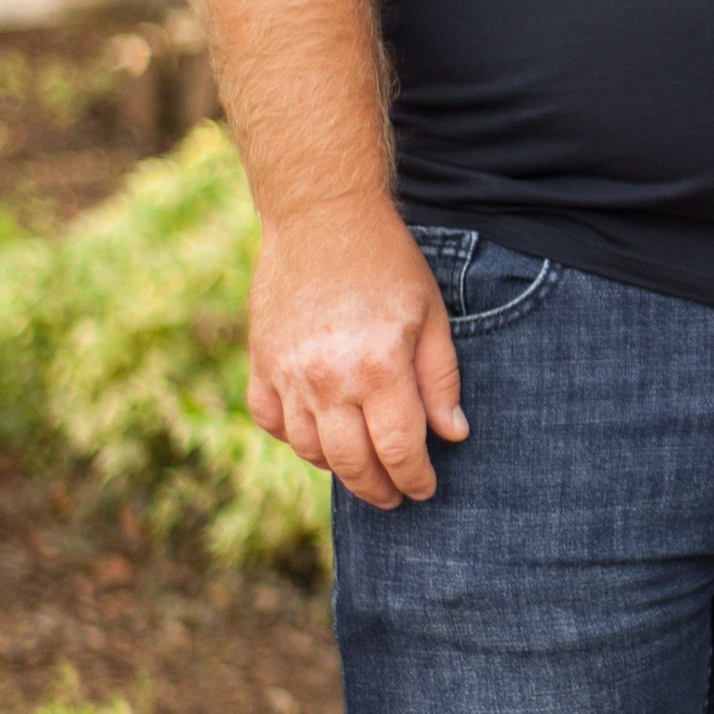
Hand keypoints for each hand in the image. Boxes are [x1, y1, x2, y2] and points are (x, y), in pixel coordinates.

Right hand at [246, 197, 468, 506]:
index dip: (416, 478)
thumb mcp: (432, 315)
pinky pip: (271, 422)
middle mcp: (327, 379)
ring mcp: (287, 373)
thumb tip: (452, 434)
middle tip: (395, 496)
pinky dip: (294, 438)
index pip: (400, 450)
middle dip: (379, 489)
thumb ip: (441, 379)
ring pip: (309, 450)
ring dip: (338, 468)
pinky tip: (318, 435)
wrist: (321, 216)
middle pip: (352, 463)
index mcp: (377, 367)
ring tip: (362, 467)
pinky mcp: (261, 362)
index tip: (425, 489)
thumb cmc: (387, 262)